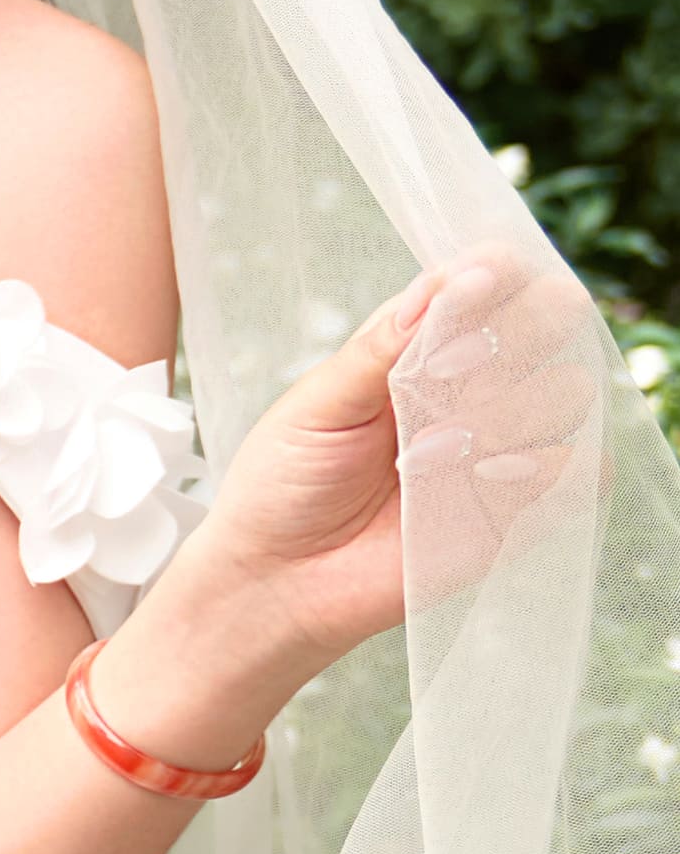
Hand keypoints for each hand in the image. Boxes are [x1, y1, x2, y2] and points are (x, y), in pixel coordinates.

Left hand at [99, 247, 600, 764]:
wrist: (277, 580)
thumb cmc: (284, 483)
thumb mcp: (318, 404)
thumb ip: (383, 346)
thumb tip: (441, 285)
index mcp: (420, 350)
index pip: (487, 288)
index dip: (499, 273)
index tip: (485, 276)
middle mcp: (472, 390)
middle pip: (548, 327)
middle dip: (519, 332)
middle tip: (453, 367)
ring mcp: (501, 447)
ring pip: (567, 393)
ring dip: (510, 410)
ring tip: (428, 451)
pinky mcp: (517, 510)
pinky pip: (577, 472)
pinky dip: (541, 466)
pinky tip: (485, 478)